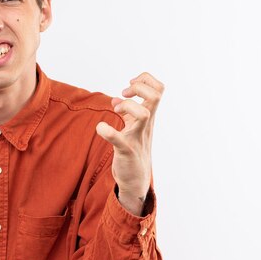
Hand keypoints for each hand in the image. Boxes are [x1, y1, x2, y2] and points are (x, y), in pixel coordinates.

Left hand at [96, 72, 163, 215]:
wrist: (136, 179)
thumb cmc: (134, 150)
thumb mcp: (132, 127)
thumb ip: (126, 112)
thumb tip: (115, 97)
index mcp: (149, 117)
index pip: (159, 89)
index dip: (145, 81)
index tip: (128, 87)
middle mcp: (146, 125)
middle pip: (156, 95)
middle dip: (139, 87)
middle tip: (124, 95)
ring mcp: (138, 137)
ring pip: (144, 114)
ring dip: (126, 106)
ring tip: (116, 110)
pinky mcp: (126, 150)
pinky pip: (118, 138)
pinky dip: (106, 130)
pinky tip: (101, 128)